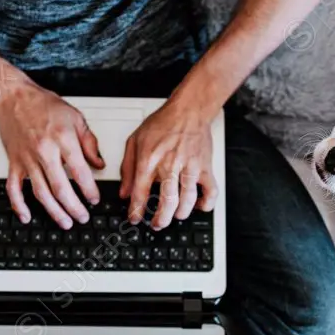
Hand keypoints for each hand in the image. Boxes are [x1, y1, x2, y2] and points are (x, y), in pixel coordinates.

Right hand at [0, 78, 104, 228]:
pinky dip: (18, 205)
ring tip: (65, 222)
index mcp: (63, 140)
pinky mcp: (14, 163)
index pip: (80, 172)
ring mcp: (27, 159)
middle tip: (83, 217)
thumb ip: (90, 143)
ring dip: (54, 211)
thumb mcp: (76, 118)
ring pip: (41, 193)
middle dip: (74, 207)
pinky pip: (14, 188)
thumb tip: (99, 164)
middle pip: (61, 188)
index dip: (89, 190)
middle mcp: (44, 151)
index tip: (94, 199)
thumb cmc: (44, 106)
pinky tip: (26, 216)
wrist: (13, 97)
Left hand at [120, 98, 218, 229]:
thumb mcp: (134, 141)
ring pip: (187, 200)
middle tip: (157, 223)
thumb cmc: (163, 124)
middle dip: (160, 219)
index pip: (139, 193)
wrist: (189, 110)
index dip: (135, 211)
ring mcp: (189, 167)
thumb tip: (124, 192)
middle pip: (166, 201)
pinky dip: (206, 203)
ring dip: (180, 213)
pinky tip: (198, 206)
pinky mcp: (204, 167)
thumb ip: (127, 169)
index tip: (134, 219)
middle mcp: (169, 165)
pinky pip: (210, 191)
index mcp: (149, 160)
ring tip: (174, 215)